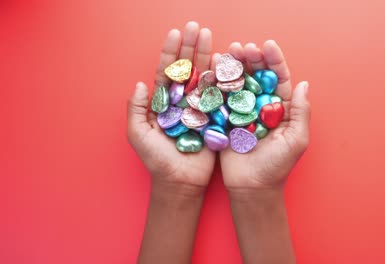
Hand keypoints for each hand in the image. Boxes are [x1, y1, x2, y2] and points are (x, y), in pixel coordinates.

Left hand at [127, 22, 215, 194]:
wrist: (180, 181)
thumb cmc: (157, 160)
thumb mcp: (138, 134)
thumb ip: (137, 109)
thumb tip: (140, 83)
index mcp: (163, 102)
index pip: (167, 72)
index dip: (171, 53)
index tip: (176, 33)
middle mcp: (182, 101)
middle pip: (186, 69)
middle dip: (191, 47)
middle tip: (196, 27)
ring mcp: (200, 108)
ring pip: (203, 77)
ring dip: (207, 56)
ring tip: (211, 36)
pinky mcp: (215, 117)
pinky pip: (218, 95)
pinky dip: (221, 78)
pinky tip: (224, 60)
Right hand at [220, 40, 310, 190]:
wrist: (251, 187)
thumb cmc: (277, 166)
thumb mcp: (296, 139)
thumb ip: (300, 112)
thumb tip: (304, 83)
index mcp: (280, 108)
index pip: (279, 78)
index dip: (274, 61)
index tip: (267, 45)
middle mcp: (261, 106)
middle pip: (257, 76)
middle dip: (251, 59)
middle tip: (242, 47)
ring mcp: (241, 112)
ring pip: (239, 83)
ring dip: (234, 65)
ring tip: (228, 51)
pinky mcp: (224, 119)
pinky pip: (221, 97)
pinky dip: (218, 82)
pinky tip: (214, 67)